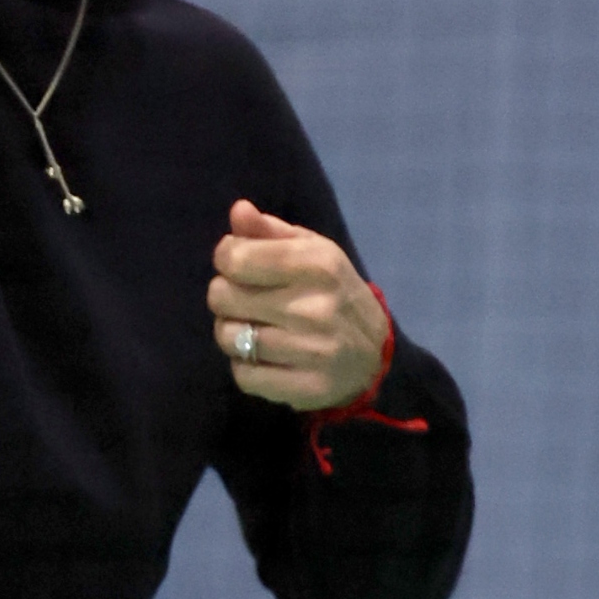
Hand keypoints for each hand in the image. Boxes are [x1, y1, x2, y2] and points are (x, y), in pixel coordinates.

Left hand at [209, 199, 386, 413]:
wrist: (376, 356)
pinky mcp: (304, 387)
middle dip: (227, 297)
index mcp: (317, 264)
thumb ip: (270, 231)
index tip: (240, 266)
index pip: (235, 258)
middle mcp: (314, 307)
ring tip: (254, 329)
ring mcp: (310, 350)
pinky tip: (265, 358)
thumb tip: (238, 211)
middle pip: (222, 297)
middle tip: (247, 302)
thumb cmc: (333, 294)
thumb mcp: (312, 252)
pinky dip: (245, 366)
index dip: (227, 260)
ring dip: (232, 333)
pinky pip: (243, 375)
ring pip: (228, 337)